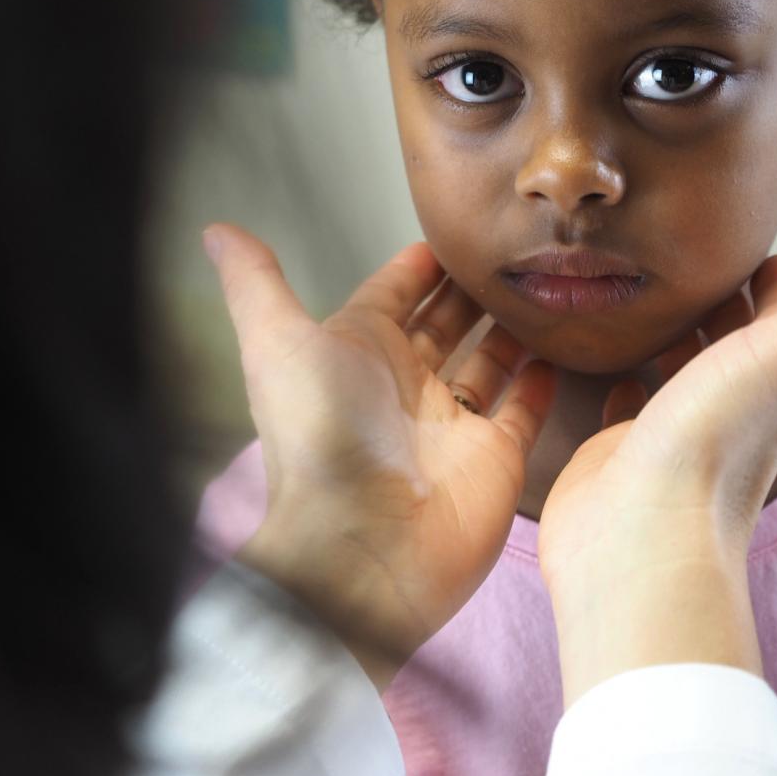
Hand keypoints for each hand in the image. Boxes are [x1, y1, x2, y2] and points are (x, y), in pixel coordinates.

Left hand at [205, 223, 555, 689]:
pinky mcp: (494, 457)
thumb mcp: (277, 345)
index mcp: (355, 355)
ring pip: (488, 363)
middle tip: (509, 251)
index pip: (389, 297)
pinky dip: (540, 383)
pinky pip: (523, 411)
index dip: (415, 266)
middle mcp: (403, 386)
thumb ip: (256, 284)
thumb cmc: (321, 437)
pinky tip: (560, 349)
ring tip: (541, 288)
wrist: (363, 545)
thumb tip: (216, 230)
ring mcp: (452, 424)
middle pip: (443, 326)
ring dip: (509, 329)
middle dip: (469, 290)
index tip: (450, 230)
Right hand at [539, 235, 776, 705]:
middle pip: (735, 338)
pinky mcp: (627, 448)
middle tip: (696, 258)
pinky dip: (628, 374)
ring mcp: (678, 428)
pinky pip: (631, 402)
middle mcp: (733, 404)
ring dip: (677, 333)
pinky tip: (615, 359)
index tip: (758, 241)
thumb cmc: (715, 445)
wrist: (640, 534)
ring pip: (684, 368)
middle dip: (723, 297)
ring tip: (653, 295)